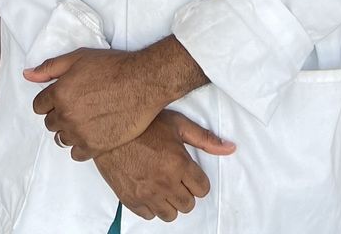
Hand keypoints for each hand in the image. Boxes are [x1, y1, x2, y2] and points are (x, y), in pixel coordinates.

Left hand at [24, 37, 208, 158]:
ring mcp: (80, 133)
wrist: (143, 82)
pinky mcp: (95, 146)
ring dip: (70, 130)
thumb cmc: (113, 66)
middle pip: (50, 123)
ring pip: (62, 139)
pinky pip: (76, 154)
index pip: (39, 106)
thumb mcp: (79, 57)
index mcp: (59, 93)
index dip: (50, 100)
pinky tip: (93, 132)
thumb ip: (51, 67)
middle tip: (79, 105)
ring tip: (87, 119)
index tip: (64, 97)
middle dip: (60, 114)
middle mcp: (66, 115)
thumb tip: (27, 75)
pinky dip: (81, 145)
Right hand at [94, 110, 234, 222]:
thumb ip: (206, 139)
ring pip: (170, 214)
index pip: (202, 189)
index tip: (191, 172)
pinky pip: (149, 216)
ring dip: (170, 201)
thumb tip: (231, 148)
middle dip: (186, 191)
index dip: (198, 180)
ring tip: (164, 184)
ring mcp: (146, 194)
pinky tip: (149, 188)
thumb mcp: (178, 124)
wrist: (110, 129)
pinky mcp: (130, 200)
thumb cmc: (145, 123)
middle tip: (177, 176)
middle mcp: (164, 183)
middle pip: (188, 204)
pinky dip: (152, 206)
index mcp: (179, 164)